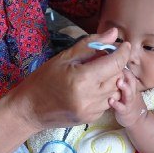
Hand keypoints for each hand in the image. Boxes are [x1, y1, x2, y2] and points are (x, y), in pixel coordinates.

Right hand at [8, 28, 129, 131]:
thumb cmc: (44, 78)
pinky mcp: (91, 119)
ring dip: (111, 78)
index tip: (123, 45)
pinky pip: (108, 101)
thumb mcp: (65, 57)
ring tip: (96, 73)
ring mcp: (92, 111)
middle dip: (115, 64)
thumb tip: (114, 33)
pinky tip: (91, 87)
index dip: (123, 52)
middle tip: (103, 58)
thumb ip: (91, 44)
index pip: (115, 63)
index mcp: (83, 79)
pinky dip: (105, 91)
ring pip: (115, 89)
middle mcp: (90, 97)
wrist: (30, 109)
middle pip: (118, 76)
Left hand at [109, 69, 144, 126]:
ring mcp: (129, 101)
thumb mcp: (128, 88)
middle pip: (131, 81)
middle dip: (125, 75)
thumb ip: (121, 79)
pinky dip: (116, 104)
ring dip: (124, 87)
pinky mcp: (125, 111)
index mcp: (131, 84)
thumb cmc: (128, 100)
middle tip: (119, 69)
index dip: (123, 66)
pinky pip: (121, 107)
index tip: (116, 59)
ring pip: (128, 93)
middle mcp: (131, 91)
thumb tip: (110, 65)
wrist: (138, 119)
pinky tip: (110, 101)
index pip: (129, 73)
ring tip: (118, 82)